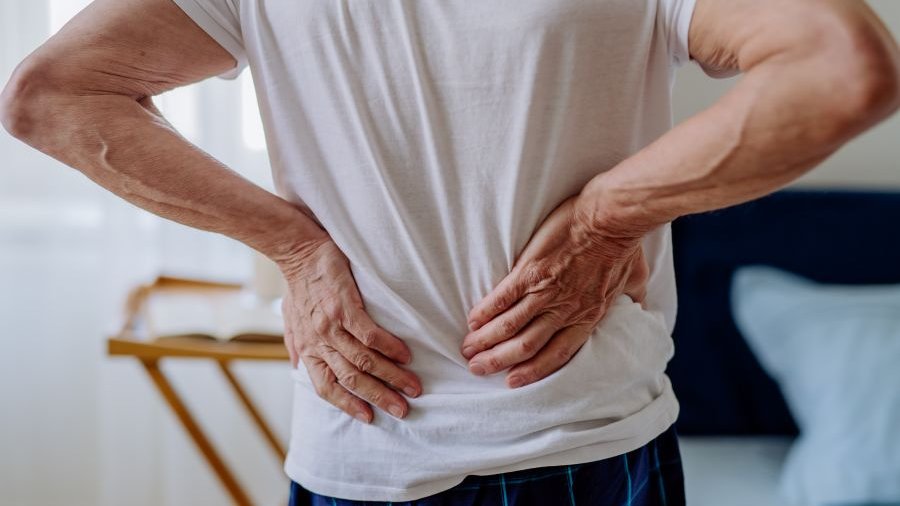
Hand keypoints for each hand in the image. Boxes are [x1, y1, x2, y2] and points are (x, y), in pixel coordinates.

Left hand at [280, 237, 421, 422]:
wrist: (298, 251)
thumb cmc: (297, 285)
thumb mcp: (290, 320)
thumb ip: (296, 345)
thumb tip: (299, 367)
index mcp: (307, 349)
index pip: (327, 387)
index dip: (348, 405)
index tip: (369, 418)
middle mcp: (319, 342)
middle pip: (351, 379)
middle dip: (379, 397)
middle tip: (403, 410)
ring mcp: (331, 326)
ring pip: (364, 361)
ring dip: (391, 377)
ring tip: (413, 386)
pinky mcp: (345, 307)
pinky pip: (370, 335)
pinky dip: (389, 348)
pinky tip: (405, 356)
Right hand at [460, 194, 648, 387]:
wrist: (610, 218)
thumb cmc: (624, 245)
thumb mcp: (634, 279)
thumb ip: (633, 297)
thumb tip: (641, 305)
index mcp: (588, 316)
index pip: (557, 355)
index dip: (533, 371)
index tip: (512, 381)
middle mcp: (564, 311)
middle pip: (526, 346)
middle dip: (499, 361)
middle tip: (477, 369)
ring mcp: (545, 292)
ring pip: (510, 327)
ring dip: (487, 341)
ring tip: (468, 349)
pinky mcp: (529, 272)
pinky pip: (502, 298)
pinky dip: (486, 312)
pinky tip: (473, 320)